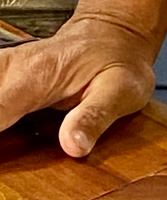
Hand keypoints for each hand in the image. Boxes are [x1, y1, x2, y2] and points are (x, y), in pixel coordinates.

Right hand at [0, 12, 157, 157]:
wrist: (112, 37)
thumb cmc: (117, 62)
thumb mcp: (122, 89)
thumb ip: (95, 117)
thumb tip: (73, 147)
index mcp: (35, 74)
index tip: (0, 161)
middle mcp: (10, 69)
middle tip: (6, 150)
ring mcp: (0, 70)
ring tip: (5, 146)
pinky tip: (3, 121)